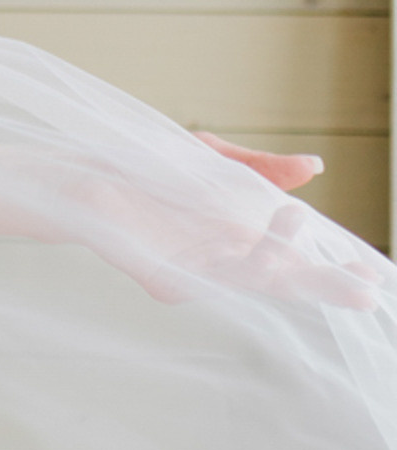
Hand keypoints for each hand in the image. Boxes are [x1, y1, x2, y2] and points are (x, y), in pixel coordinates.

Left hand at [36, 140, 387, 312]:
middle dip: (322, 284)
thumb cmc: (147, 171)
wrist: (81, 173)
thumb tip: (315, 167)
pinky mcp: (161, 277)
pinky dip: (224, 261)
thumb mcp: (213, 161)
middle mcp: (221, 263)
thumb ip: (262, 170)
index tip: (370, 273)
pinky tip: (246, 241)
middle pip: (282, 282)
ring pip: (246, 278)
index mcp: (240, 239)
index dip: (332, 268)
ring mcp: (193, 273)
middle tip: (364, 288)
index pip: (296, 260)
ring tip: (295, 221)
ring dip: (274, 255)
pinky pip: (201, 279)